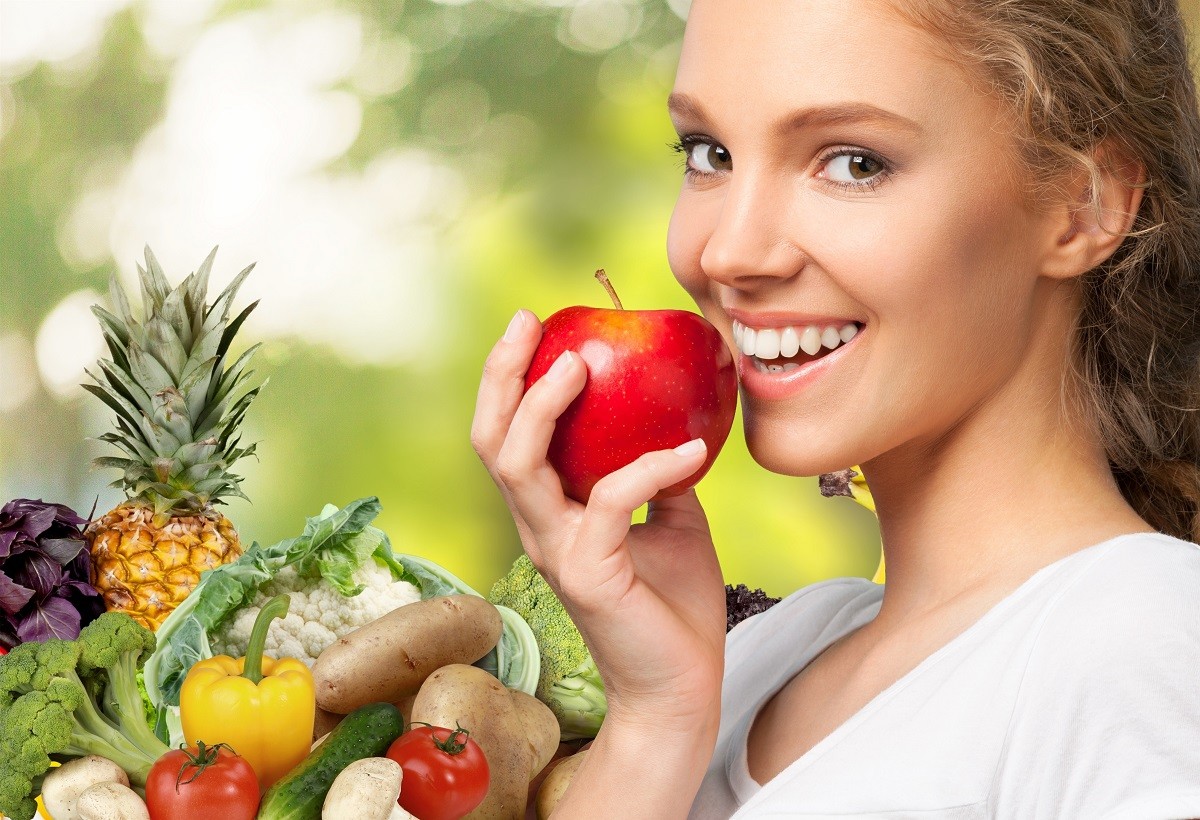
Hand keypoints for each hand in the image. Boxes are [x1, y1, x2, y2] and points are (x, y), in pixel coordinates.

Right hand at [472, 309, 726, 729]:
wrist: (680, 688)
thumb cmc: (673, 607)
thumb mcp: (671, 524)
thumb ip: (659, 477)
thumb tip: (680, 425)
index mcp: (550, 514)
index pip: (506, 437)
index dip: (509, 380)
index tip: (534, 326)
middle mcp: (539, 528)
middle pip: (492, 441)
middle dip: (502, 375)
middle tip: (529, 322)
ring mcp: (557, 552)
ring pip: (521, 465)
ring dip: (544, 406)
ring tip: (580, 363)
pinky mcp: (588, 575)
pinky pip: (609, 500)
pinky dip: (651, 467)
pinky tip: (693, 453)